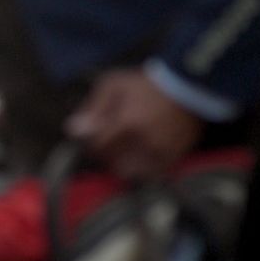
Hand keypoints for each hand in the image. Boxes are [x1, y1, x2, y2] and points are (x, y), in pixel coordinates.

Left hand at [64, 69, 203, 182]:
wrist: (186, 87)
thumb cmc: (145, 85)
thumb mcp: (113, 85)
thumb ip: (92, 108)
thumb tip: (73, 130)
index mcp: (126, 123)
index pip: (98, 148)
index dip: (91, 144)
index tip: (93, 137)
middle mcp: (144, 142)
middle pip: (112, 165)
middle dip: (106, 156)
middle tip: (109, 144)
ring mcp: (161, 153)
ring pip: (131, 174)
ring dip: (123, 165)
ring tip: (125, 150)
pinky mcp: (174, 159)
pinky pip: (150, 176)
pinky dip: (141, 170)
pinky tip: (140, 155)